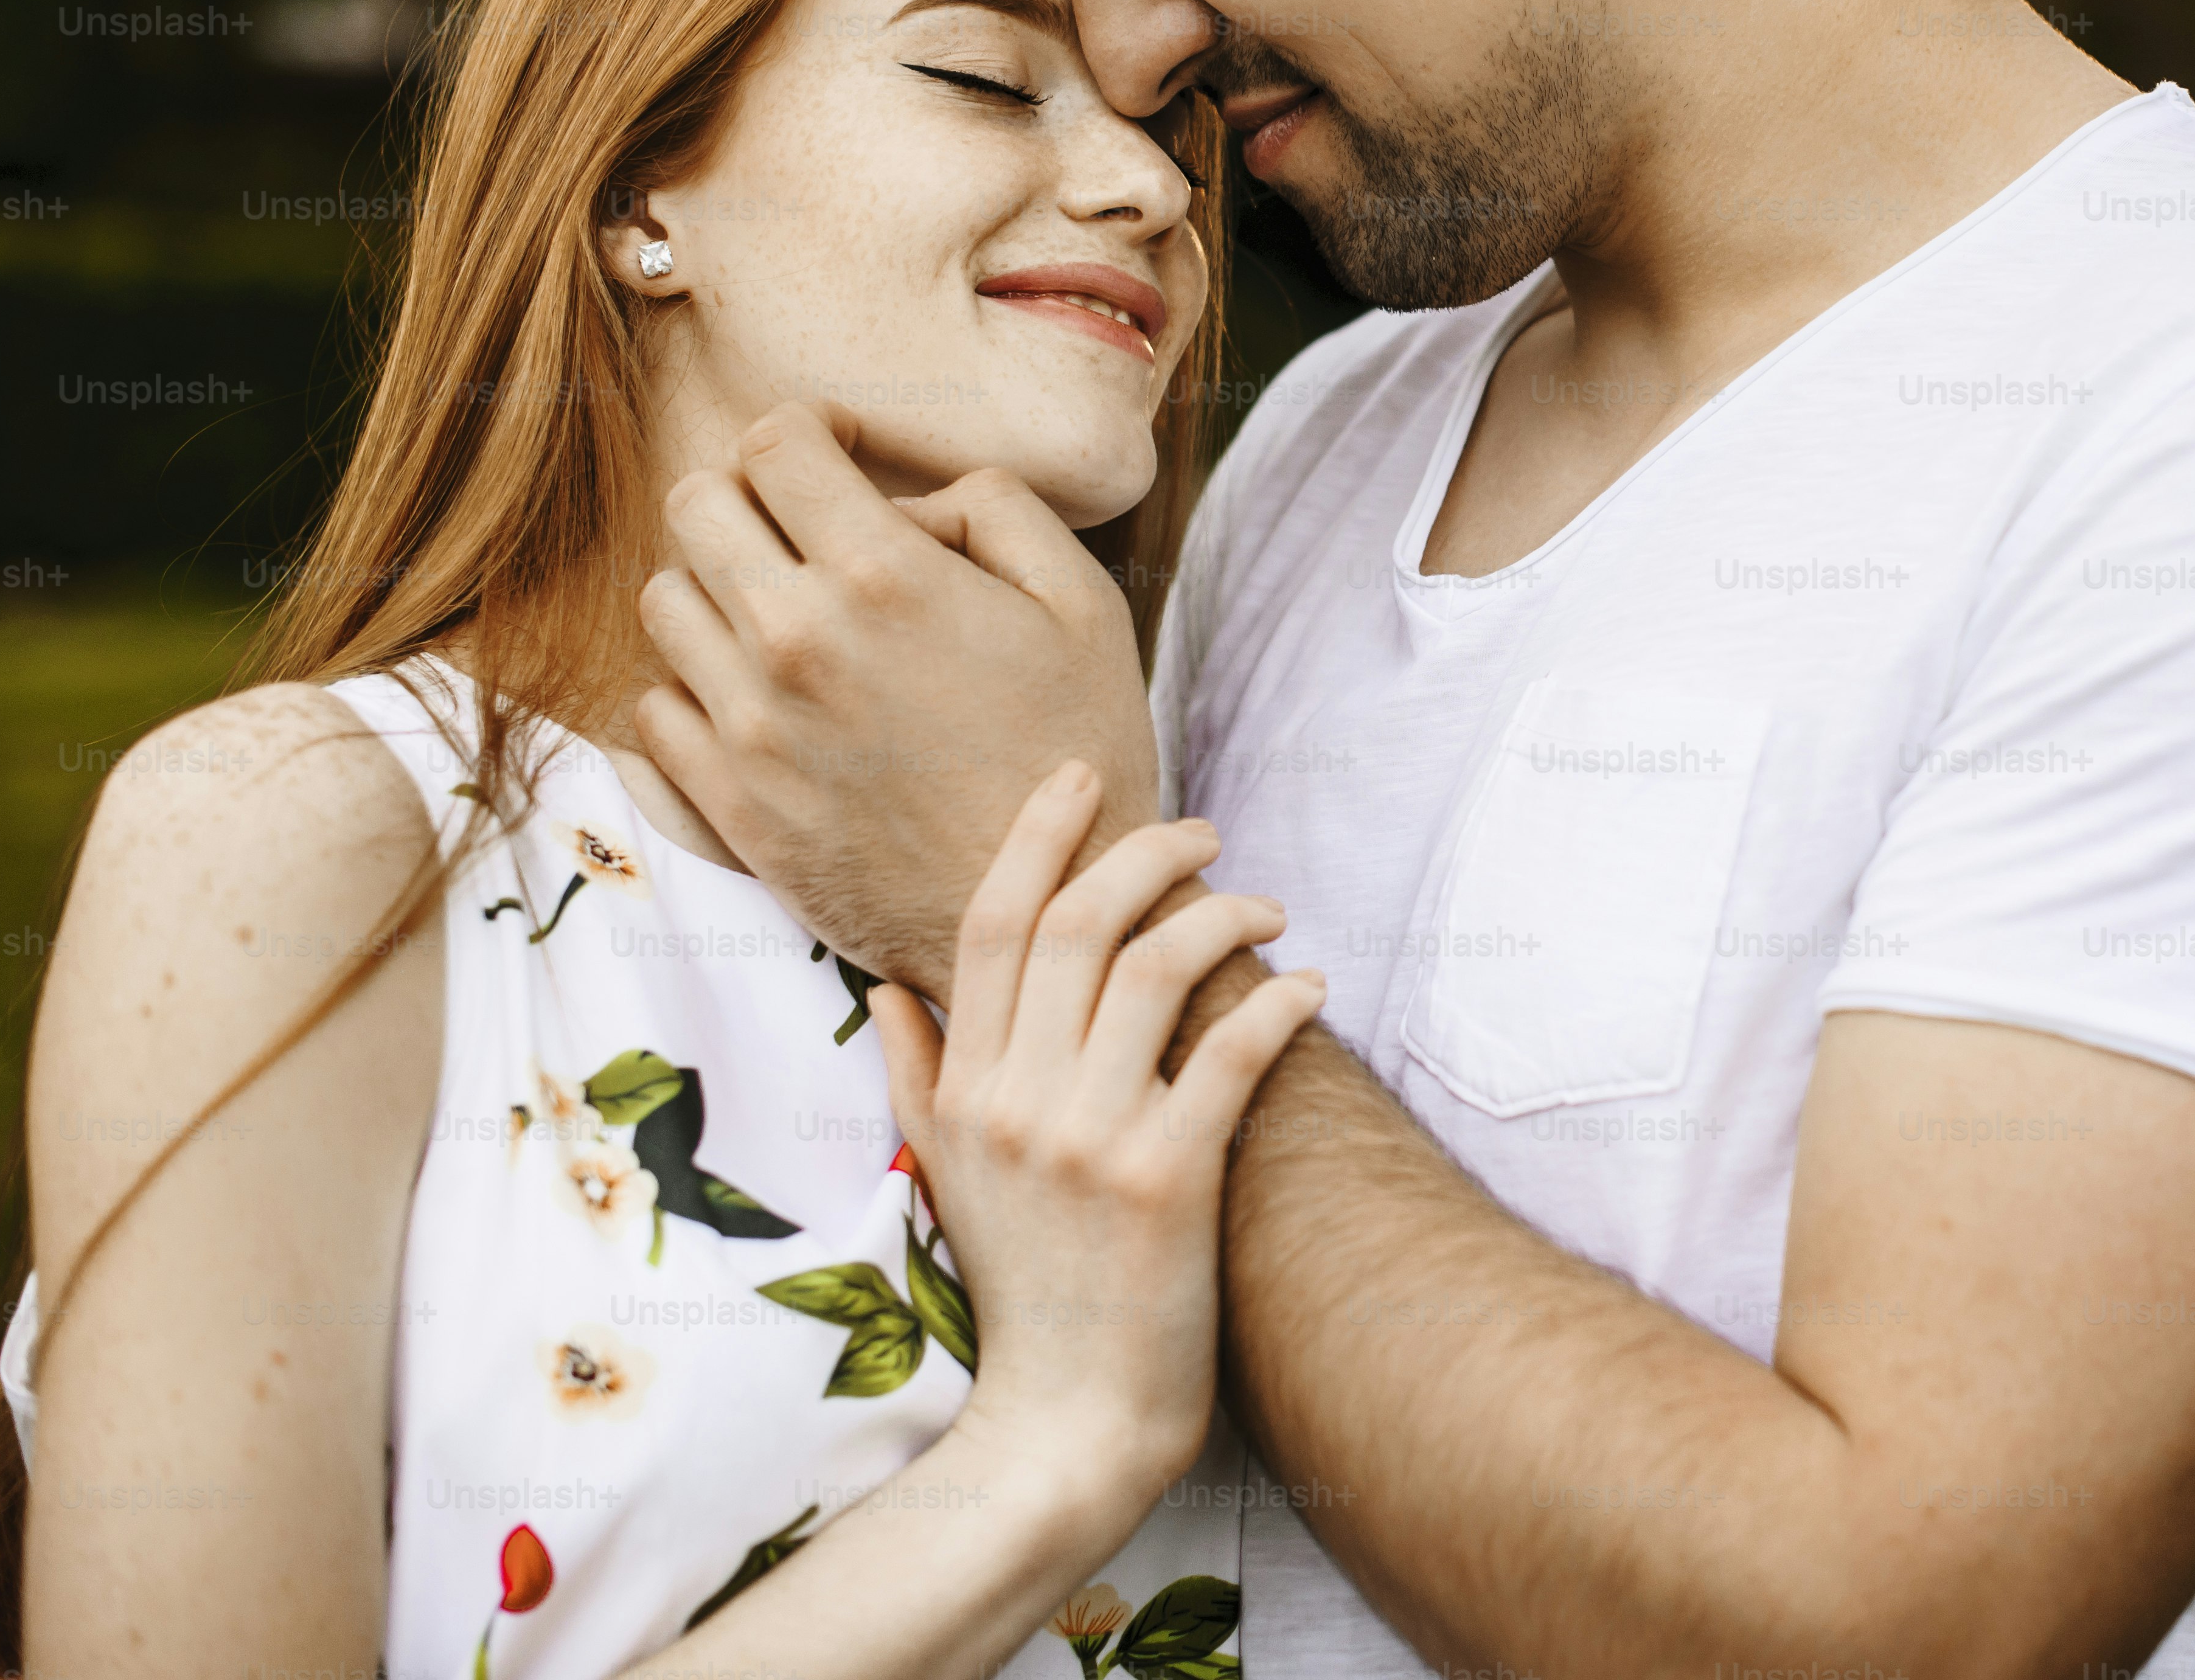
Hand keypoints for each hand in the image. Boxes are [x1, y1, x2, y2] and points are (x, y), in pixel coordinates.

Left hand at [634, 401, 1163, 994]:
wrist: (1052, 911)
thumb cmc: (1080, 750)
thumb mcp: (1083, 601)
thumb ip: (997, 507)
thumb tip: (910, 501)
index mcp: (882, 575)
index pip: (777, 441)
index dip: (810, 428)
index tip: (840, 454)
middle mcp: (795, 639)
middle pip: (696, 503)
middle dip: (751, 497)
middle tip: (807, 533)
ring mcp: (749, 725)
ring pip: (663, 600)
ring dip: (716, 591)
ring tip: (785, 621)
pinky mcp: (729, 801)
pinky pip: (653, 707)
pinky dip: (695, 688)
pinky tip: (763, 700)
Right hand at [876, 763, 1325, 1503]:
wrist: (1066, 1416)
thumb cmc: (1023, 1287)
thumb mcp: (942, 1172)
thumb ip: (917, 1072)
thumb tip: (889, 985)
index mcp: (964, 1087)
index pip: (994, 925)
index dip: (1037, 835)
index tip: (1080, 778)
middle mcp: (1016, 1101)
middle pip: (1076, 924)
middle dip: (1143, 853)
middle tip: (1203, 834)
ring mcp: (1087, 1140)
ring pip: (1153, 970)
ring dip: (1220, 917)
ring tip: (1265, 911)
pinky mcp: (1164, 1180)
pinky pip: (1228, 1055)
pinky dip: (1275, 1003)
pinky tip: (1304, 986)